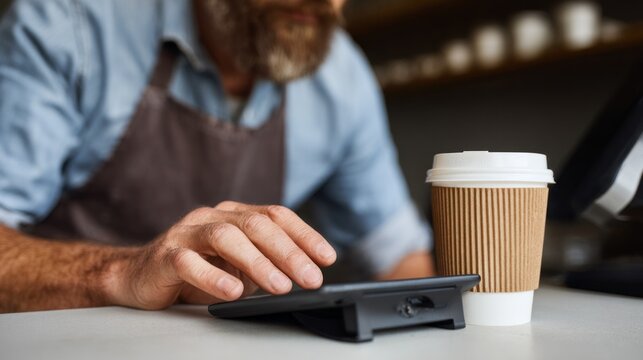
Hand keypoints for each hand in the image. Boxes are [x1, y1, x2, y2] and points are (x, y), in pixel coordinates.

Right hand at [106, 201, 336, 309]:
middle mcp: (213, 217)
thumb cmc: (194, 270)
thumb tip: (302, 276)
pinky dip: (214, 277)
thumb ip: (264, 265)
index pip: (276, 216)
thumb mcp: (236, 267)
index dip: (304, 235)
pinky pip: (190, 262)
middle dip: (288, 252)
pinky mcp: (166, 255)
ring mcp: (188, 233)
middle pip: (256, 225)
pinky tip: (233, 292)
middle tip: (310, 278)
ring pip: (226, 237)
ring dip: (257, 262)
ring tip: (280, 287)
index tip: (327, 257)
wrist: (138, 276)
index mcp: (234, 215)